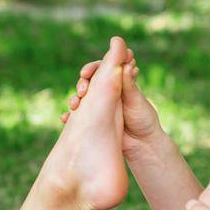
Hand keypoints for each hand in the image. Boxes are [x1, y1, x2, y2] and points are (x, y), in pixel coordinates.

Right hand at [63, 41, 161, 156]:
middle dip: (82, 84)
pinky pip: (77, 116)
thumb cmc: (144, 120)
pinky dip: (69, 117)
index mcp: (117, 83)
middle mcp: (106, 93)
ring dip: (74, 100)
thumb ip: (129, 84)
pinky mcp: (92, 120)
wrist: (142, 145)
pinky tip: (65, 119)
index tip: (85, 73)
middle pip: (88, 82)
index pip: (101, 70)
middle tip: (82, 91)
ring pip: (81, 99)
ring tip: (74, 105)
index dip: (92, 69)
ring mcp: (98, 107)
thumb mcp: (137, 101)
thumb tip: (124, 65)